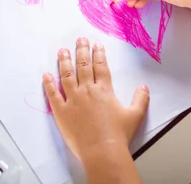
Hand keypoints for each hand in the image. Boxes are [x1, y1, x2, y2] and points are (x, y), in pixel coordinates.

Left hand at [43, 38, 148, 162]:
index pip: (100, 66)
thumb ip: (140, 99)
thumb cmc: (119, 134)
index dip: (98, 54)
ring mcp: (73, 100)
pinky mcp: (61, 111)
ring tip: (62, 51)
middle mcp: (87, 90)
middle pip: (83, 66)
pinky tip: (46, 74)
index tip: (96, 44)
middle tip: (79, 40)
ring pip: (66, 75)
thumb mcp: (135, 115)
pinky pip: (53, 94)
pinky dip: (48, 84)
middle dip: (81, 51)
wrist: (103, 151)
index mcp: (104, 90)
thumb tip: (144, 86)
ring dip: (64, 61)